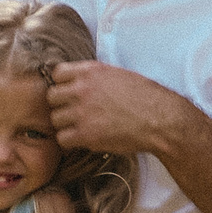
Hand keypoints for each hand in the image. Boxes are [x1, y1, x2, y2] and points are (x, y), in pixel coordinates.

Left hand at [42, 56, 176, 158]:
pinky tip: (84, 139)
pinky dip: (71, 141)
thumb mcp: (118, 75)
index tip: (71, 93)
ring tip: (81, 128)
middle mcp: (82, 89)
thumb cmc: (145, 97)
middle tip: (75, 113)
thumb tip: (78, 83)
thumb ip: (94, 77)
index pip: (57, 73)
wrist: (159, 119)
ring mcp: (81, 112)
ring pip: (55, 119)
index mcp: (90, 71)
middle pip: (51, 97)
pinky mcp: (85, 134)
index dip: (63, 84)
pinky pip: (62, 139)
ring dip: (66, 125)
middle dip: (61, 105)